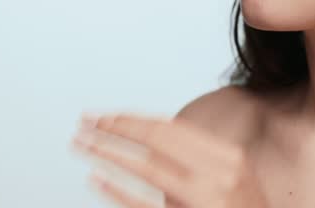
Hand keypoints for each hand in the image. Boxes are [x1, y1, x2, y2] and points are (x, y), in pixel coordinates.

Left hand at [71, 112, 269, 207]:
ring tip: (83, 144)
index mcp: (228, 157)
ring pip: (147, 167)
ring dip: (108, 152)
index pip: (170, 127)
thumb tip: (151, 142)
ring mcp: (204, 200)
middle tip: (86, 123)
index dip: (132, 119)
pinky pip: (145, 205)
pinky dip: (116, 190)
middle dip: (115, 128)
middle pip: (156, 139)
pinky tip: (96, 179)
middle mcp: (219, 174)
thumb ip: (197, 160)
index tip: (105, 116)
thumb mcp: (232, 179)